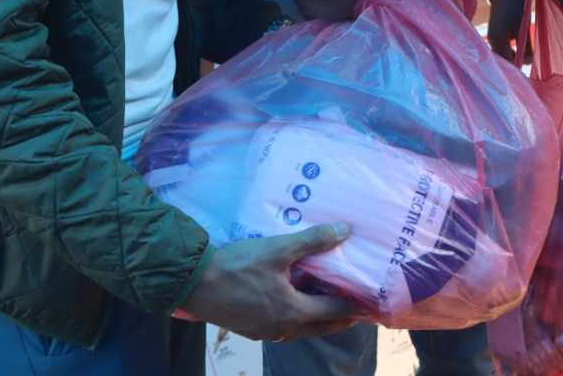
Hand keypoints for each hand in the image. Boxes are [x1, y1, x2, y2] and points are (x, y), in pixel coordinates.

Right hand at [181, 227, 359, 341]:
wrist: (193, 283)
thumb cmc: (237, 266)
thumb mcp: (277, 249)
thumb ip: (313, 241)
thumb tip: (345, 230)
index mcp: (292, 312)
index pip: (333, 312)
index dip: (353, 306)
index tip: (370, 302)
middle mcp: (282, 328)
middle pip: (320, 327)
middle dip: (340, 319)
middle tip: (357, 310)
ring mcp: (264, 332)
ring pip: (301, 330)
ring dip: (318, 320)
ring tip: (329, 306)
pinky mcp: (250, 329)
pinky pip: (283, 328)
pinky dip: (297, 319)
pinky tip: (294, 305)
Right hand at [486, 0, 525, 63]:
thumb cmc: (514, 6)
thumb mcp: (522, 25)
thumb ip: (526, 45)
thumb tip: (529, 63)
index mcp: (497, 40)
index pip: (507, 63)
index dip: (518, 68)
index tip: (530, 67)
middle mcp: (492, 42)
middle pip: (504, 61)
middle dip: (517, 63)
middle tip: (530, 61)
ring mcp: (492, 39)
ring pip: (504, 55)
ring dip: (515, 56)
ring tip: (528, 53)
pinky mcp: (495, 35)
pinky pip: (503, 49)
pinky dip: (512, 51)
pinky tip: (521, 47)